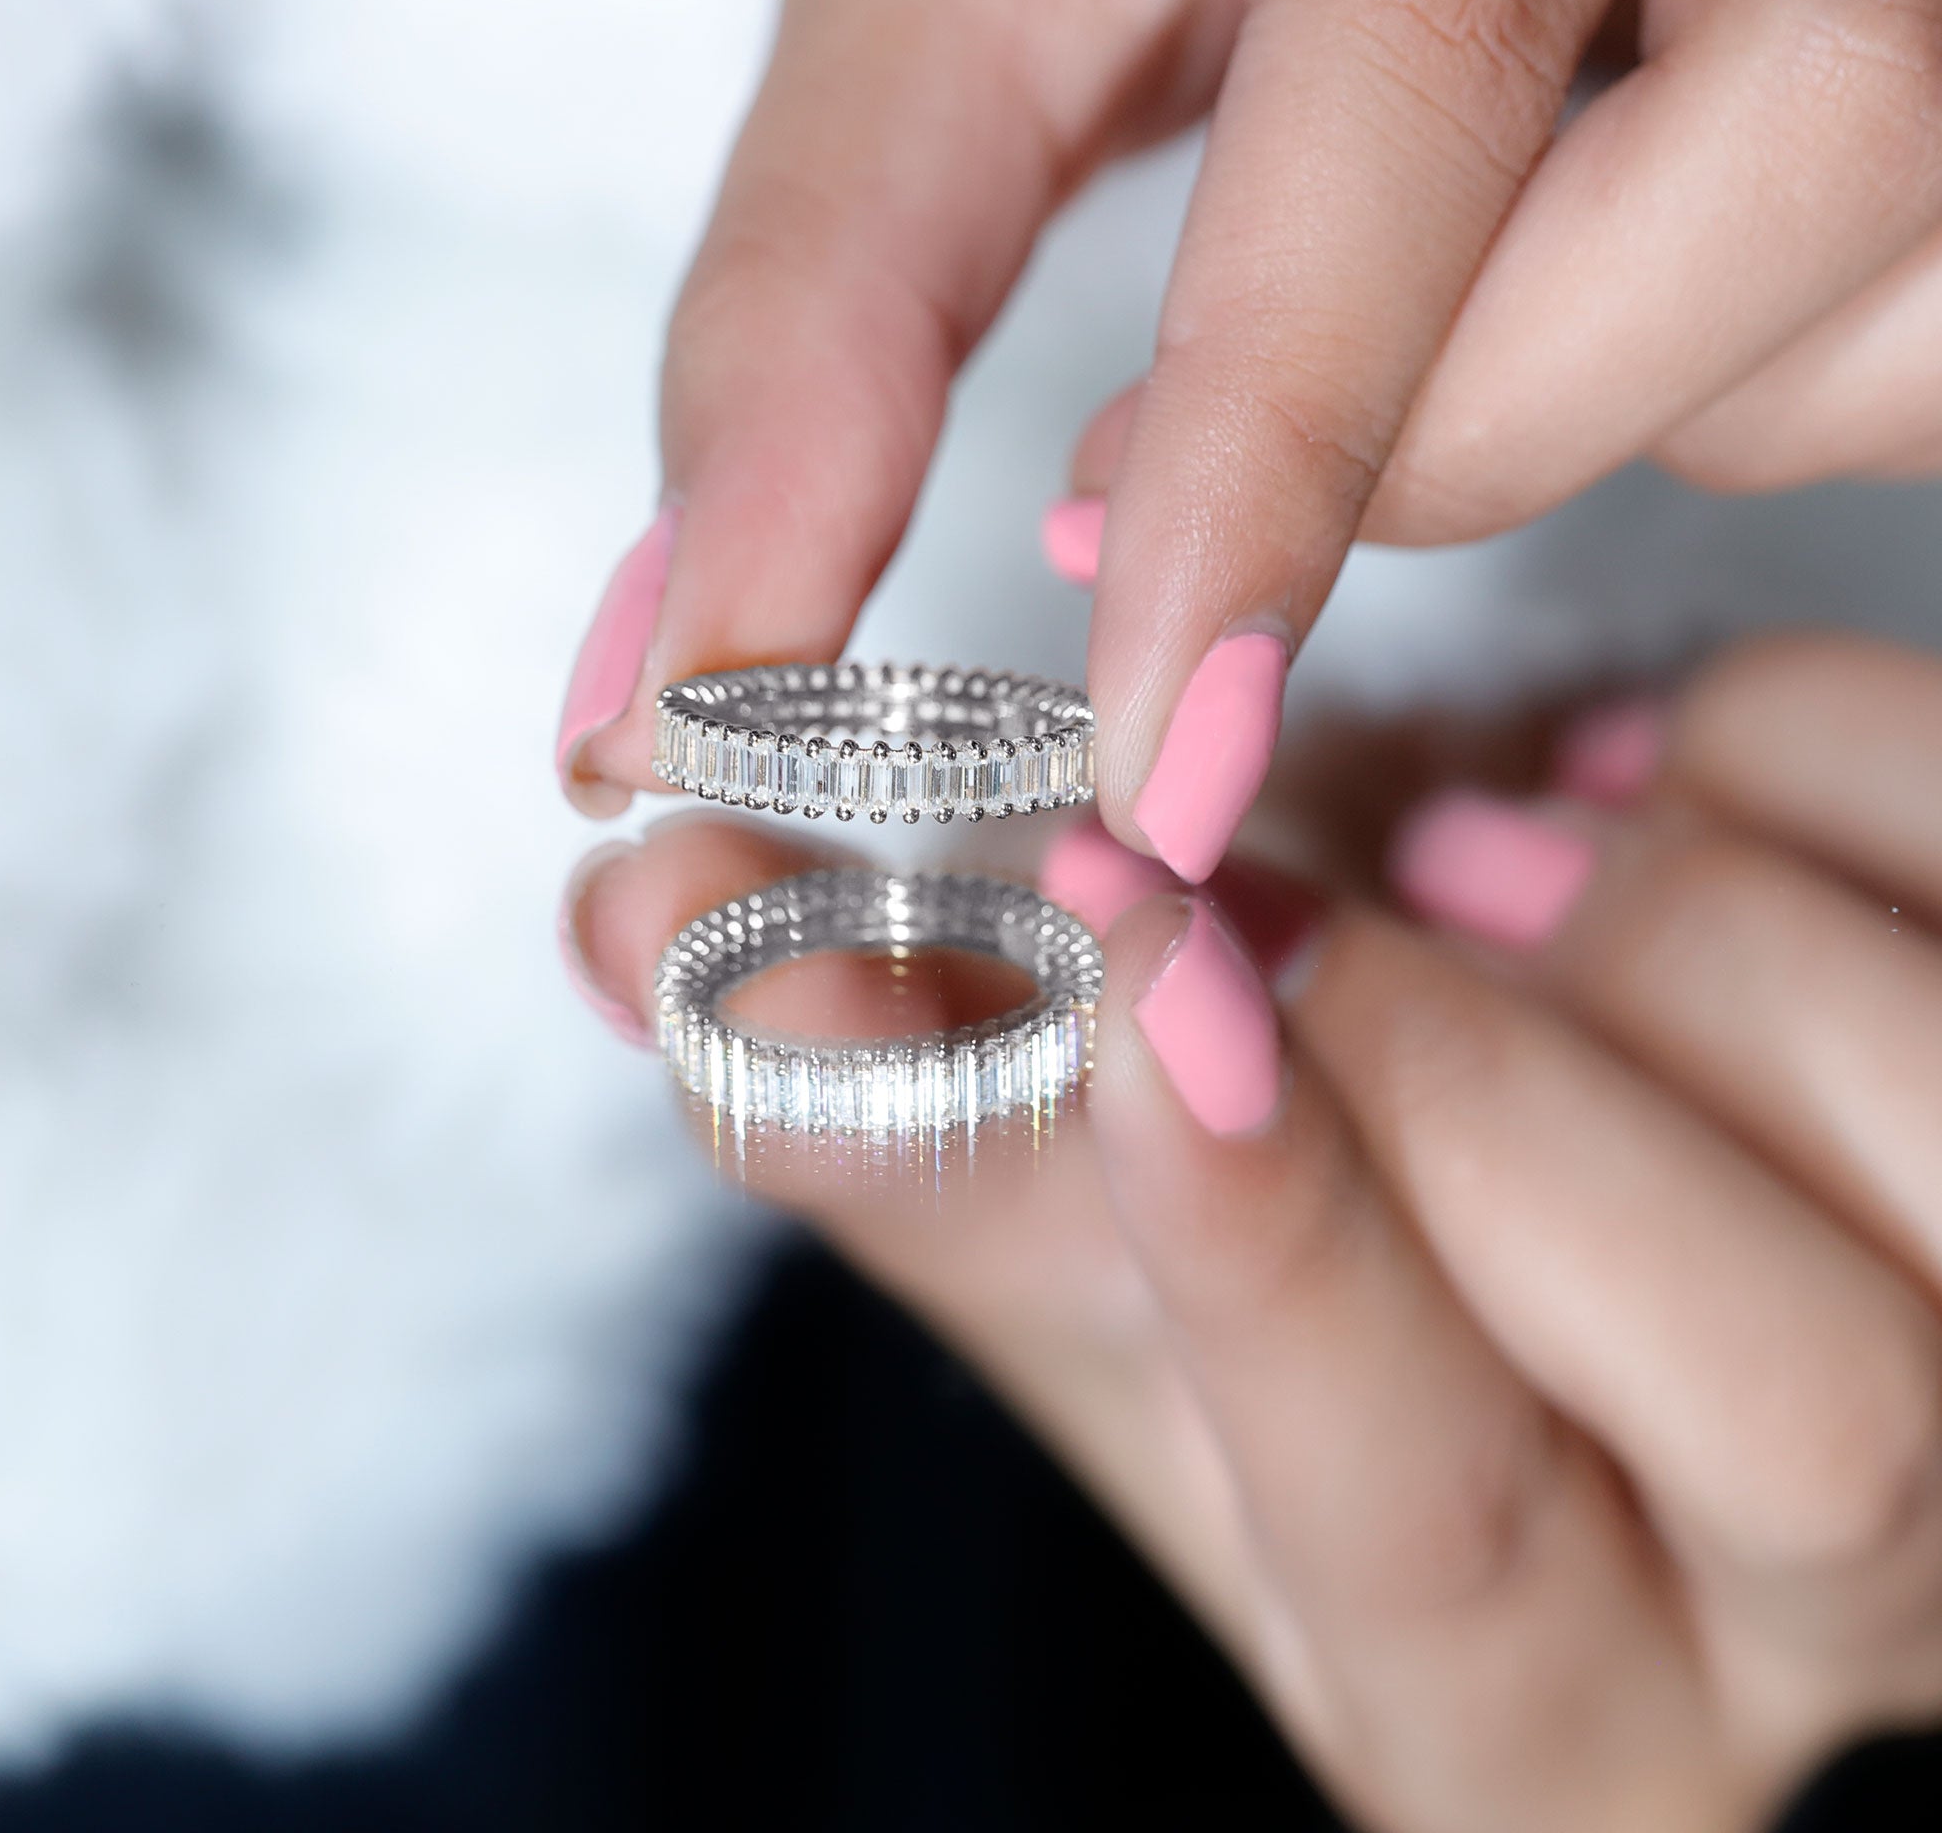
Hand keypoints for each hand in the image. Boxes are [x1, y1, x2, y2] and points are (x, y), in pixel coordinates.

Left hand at [557, 0, 1941, 884]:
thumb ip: (821, 308)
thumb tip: (681, 660)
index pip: (1430, 62)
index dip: (1296, 447)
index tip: (1157, 759)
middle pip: (1790, 139)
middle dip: (1481, 422)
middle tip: (1217, 497)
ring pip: (1896, 274)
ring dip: (1629, 404)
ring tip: (1442, 332)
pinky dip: (1756, 391)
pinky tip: (1607, 308)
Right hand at [564, 632, 1941, 1831]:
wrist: (1544, 1227)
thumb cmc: (1307, 1316)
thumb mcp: (1102, 1282)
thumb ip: (905, 1123)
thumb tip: (643, 925)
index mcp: (1538, 1697)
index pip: (1448, 1532)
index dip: (1274, 1249)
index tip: (1117, 959)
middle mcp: (1828, 1598)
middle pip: (1784, 1402)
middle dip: (1484, 1087)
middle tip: (1299, 899)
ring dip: (1664, 923)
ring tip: (1472, 841)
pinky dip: (1807, 767)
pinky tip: (1636, 778)